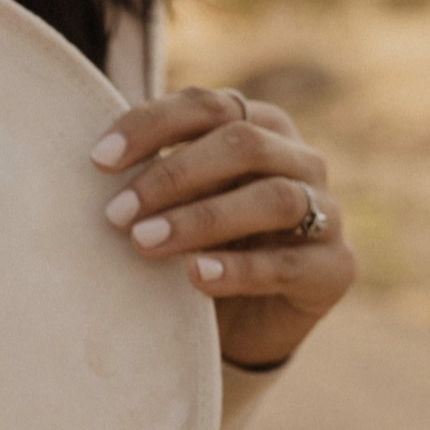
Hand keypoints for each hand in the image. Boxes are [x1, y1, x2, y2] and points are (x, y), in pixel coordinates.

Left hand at [90, 86, 355, 368]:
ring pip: (273, 198)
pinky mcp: (336, 268)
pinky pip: (292, 262)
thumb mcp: (172, 204)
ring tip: (144, 242)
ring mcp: (327, 211)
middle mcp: (299, 159)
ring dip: (202, 218)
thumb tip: (93, 162)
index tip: (98, 160)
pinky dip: (241, 268)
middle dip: (173, 175)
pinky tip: (196, 276)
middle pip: (243, 144)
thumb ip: (149, 175)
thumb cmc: (197, 245)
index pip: (206, 106)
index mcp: (257, 127)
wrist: (242, 323)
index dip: (151, 125)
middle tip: (116, 213)